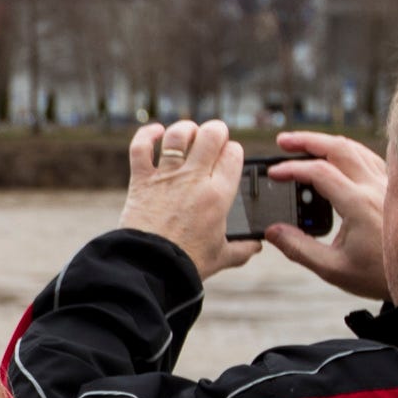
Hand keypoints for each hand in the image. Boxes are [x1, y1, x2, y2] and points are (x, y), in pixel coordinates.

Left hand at [119, 119, 258, 279]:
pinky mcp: (141, 180)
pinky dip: (146, 135)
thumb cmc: (187, 263)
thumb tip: (256, 245)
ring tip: (189, 133)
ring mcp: (167, 177)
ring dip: (186, 129)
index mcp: (219, 195)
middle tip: (215, 137)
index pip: (234, 154)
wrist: (151, 268)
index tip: (230, 156)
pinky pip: (141, 148)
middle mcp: (194, 179)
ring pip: (178, 136)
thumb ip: (242, 248)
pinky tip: (155, 133)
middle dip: (216, 130)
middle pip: (211, 135)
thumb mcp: (222, 257)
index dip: (234, 150)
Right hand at [265, 131, 388, 299]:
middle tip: (283, 141)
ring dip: (327, 142)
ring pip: (355, 149)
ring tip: (304, 144)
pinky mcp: (393, 187)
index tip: (274, 173)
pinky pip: (370, 158)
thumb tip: (272, 232)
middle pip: (339, 148)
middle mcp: (375, 188)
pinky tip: (336, 156)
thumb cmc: (378, 275)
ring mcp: (387, 184)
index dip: (292, 169)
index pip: (320, 173)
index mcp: (359, 204)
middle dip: (307, 140)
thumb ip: (298, 248)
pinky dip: (348, 151)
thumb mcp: (332, 268)